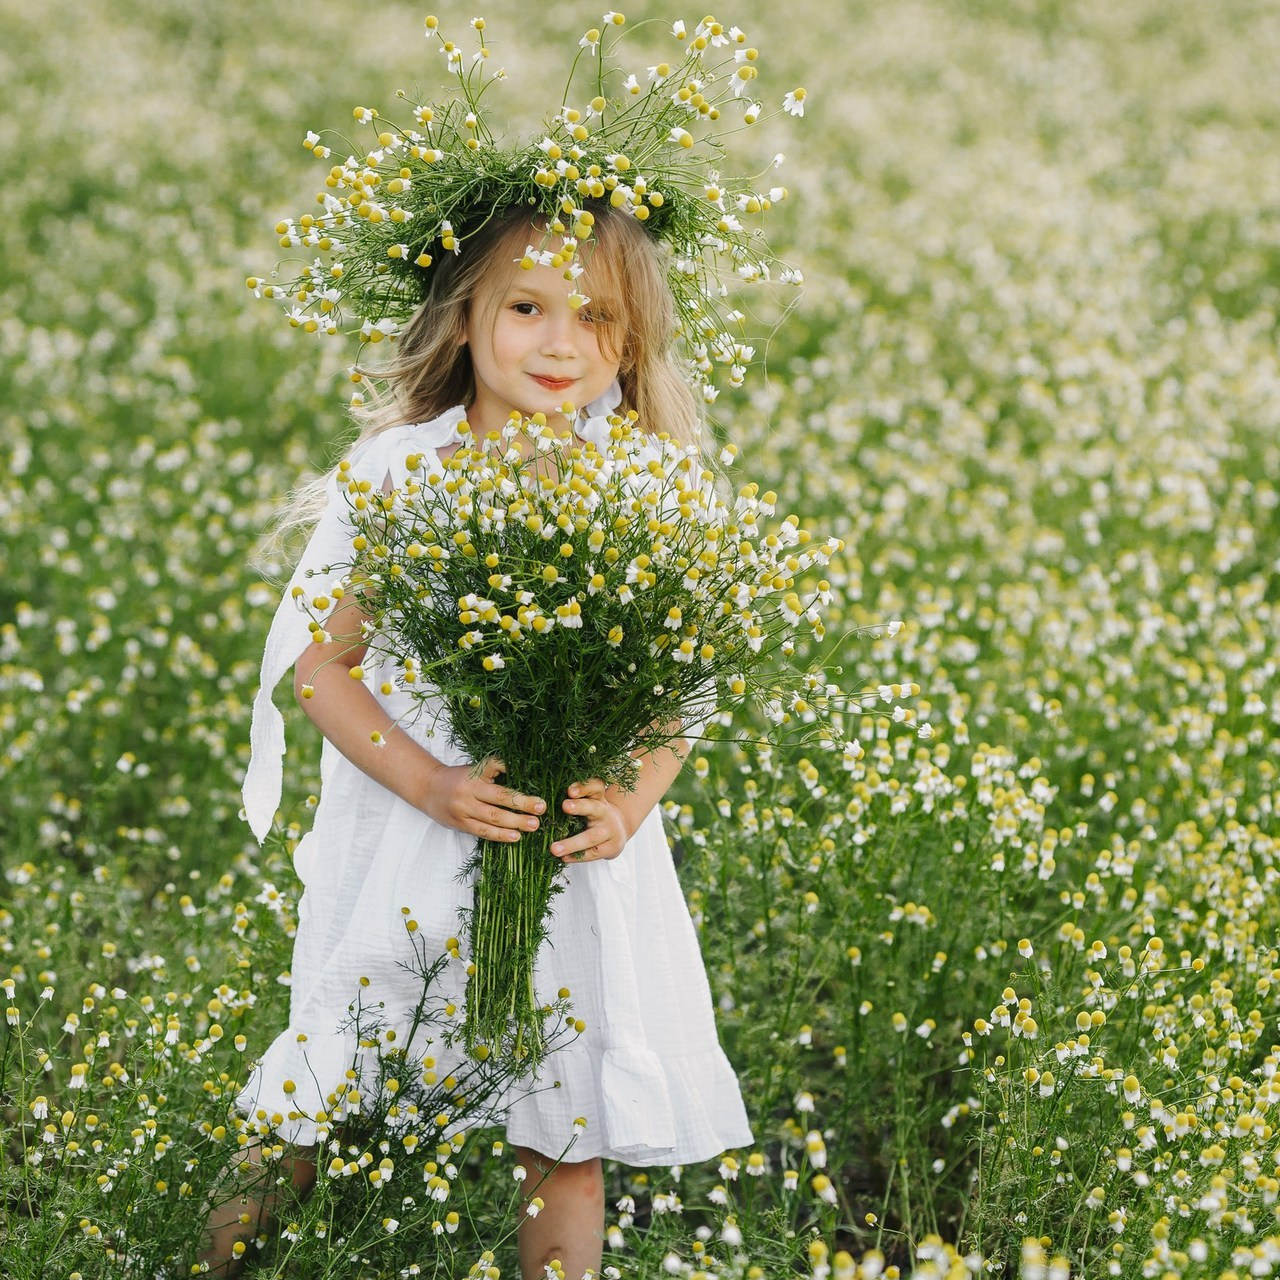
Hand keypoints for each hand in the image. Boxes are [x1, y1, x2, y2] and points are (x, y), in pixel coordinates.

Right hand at [417, 756, 545, 841]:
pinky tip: (515, 837)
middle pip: (498, 798)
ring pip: (492, 817)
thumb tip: (524, 774)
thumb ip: (494, 772)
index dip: (510, 770)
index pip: (494, 768)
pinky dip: (500, 835)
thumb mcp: (474, 769)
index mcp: (474, 774)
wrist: (428, 789)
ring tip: (533, 825)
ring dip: (515, 822)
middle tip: (541, 808)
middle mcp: (468, 791)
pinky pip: (483, 831)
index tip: (528, 775)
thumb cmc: (458, 778)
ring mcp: (463, 809)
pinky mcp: (461, 824)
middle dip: (522, 804)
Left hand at [550, 779, 629, 863]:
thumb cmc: (595, 815)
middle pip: (594, 807)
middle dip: (579, 807)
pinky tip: (563, 858)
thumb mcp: (589, 802)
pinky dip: (576, 856)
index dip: (583, 787)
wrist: (618, 831)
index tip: (569, 790)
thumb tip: (542, 804)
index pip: (595, 786)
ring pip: (591, 837)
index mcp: (598, 797)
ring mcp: (609, 831)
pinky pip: (592, 854)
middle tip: (565, 806)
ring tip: (554, 849)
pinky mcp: (610, 848)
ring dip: (572, 843)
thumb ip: (572, 800)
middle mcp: (604, 811)